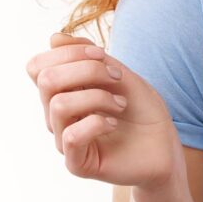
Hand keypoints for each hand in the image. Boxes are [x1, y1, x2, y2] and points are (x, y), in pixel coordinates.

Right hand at [25, 32, 187, 191]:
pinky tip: (114, 123)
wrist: (164, 146)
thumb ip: (90, 57)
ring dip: (98, 97)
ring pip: (58, 105)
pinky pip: (71, 137)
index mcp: (63, 92)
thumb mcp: (120, 74)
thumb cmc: (142, 110)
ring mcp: (65, 141)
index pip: (38, 66)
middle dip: (87, 69)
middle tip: (117, 78)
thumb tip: (53, 38)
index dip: (68, 52)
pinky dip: (97, 122)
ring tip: (121, 105)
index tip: (102, 55)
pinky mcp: (77, 163)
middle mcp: (57, 116)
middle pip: (46, 80)